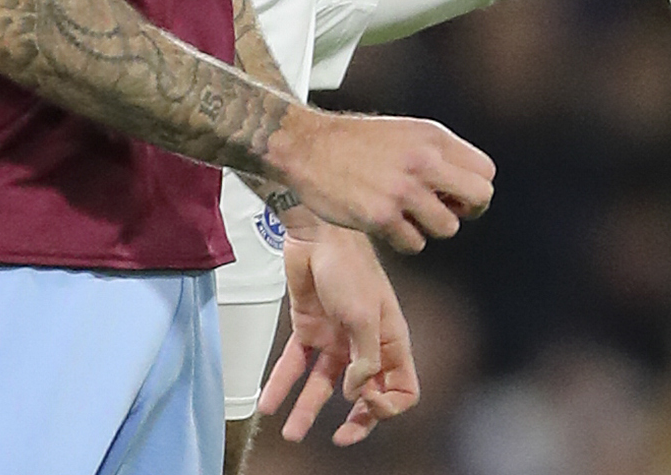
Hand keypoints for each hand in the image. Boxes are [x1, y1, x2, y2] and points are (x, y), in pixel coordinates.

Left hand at [260, 225, 417, 445]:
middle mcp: (365, 345)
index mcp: (391, 342)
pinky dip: (282, 384)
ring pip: (324, 386)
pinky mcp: (307, 329)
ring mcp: (335, 338)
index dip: (389, 404)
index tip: (366, 404)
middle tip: (340, 439)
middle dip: (355, 420)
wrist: (315, 231)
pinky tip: (268, 404)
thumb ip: (364, 359)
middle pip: (364, 394)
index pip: (402, 389)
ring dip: (308, 410)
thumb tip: (355, 392)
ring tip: (290, 433)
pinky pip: (295, 364)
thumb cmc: (350, 266)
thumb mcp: (365, 315)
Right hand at [269, 108, 494, 254]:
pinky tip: (384, 222)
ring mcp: (403, 190)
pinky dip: (402, 240)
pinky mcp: (382, 216)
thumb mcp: (404, 133)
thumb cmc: (353, 142)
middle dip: (465, 211)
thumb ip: (437, 154)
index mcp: (431, 137)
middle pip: (480, 199)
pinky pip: (414, 244)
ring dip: (428, 228)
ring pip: (448, 228)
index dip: (473, 188)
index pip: (486, 171)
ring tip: (404, 215)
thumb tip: (467, 188)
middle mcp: (423, 161)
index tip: (453, 194)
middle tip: (441, 209)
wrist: (305, 146)